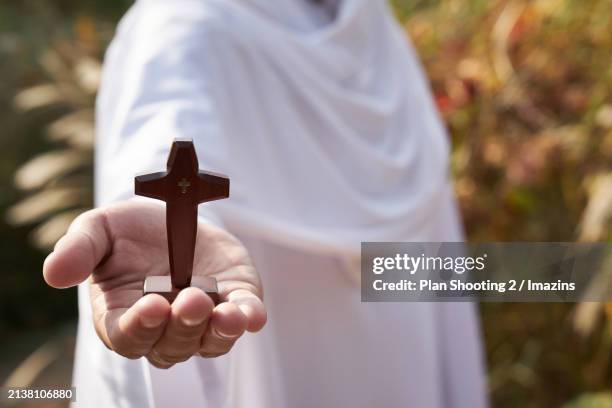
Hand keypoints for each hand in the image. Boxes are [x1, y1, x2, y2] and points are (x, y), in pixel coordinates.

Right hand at [43, 201, 265, 367]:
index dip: (139, 328)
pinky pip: (243, 320)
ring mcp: (202, 320)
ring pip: (209, 342)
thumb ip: (78, 250)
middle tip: (191, 299)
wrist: (174, 212)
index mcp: (123, 317)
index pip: (128, 338)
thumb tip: (54, 275)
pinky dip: (248, 320)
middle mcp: (164, 328)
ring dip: (217, 332)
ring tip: (226, 314)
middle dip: (182, 325)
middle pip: (172, 345)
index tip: (151, 306)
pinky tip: (250, 314)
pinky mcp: (235, 302)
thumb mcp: (99, 229)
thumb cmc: (130, 230)